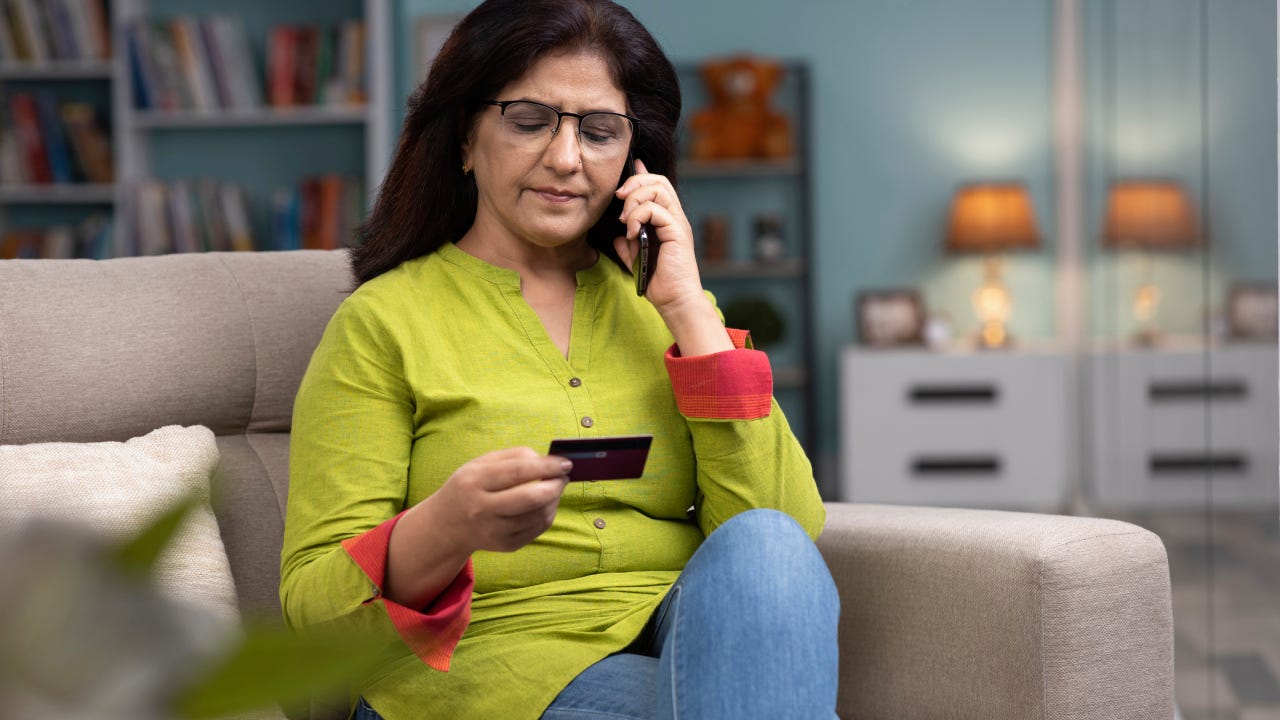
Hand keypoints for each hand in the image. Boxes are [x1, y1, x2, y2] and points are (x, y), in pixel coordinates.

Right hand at [428, 447, 570, 553]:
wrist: (448, 524)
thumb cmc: (470, 486)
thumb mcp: (481, 463)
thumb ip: (514, 456)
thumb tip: (547, 461)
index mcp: (474, 482)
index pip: (518, 472)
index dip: (546, 466)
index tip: (565, 463)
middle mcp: (482, 509)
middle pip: (530, 499)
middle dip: (555, 485)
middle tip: (563, 477)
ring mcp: (494, 531)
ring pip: (539, 515)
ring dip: (554, 499)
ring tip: (554, 488)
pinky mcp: (506, 545)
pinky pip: (538, 528)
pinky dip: (548, 513)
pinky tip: (544, 504)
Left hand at [614, 159, 733, 355]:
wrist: (675, 301)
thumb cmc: (658, 282)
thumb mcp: (636, 259)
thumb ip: (628, 243)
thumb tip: (619, 234)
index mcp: (667, 220)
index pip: (658, 186)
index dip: (642, 173)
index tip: (631, 165)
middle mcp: (675, 217)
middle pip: (658, 180)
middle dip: (634, 183)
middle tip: (619, 199)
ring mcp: (677, 223)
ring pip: (658, 189)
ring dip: (634, 200)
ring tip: (625, 220)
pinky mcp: (677, 232)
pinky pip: (656, 210)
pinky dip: (638, 217)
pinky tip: (631, 232)